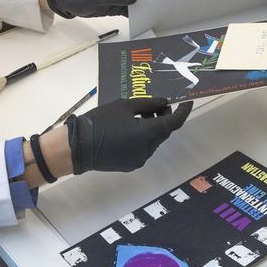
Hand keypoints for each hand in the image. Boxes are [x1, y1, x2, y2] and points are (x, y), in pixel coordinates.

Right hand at [65, 97, 192, 173]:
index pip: (174, 123)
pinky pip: (143, 149)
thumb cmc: (101, 121)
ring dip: (152, 128)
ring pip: (154, 141)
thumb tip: (164, 102)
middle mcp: (148, 149)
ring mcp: (139, 159)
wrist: (78, 146)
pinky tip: (131, 129)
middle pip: (164, 132)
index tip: (187, 102)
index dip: (183, 112)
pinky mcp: (130, 164)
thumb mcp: (125, 106)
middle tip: (156, 105)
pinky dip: (143, 138)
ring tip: (139, 115)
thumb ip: (148, 104)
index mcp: (148, 133)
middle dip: (164, 118)